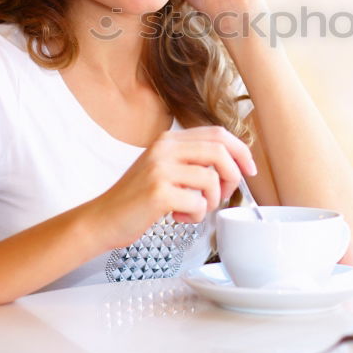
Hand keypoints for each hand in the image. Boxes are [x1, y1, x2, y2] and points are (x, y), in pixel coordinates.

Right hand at [91, 126, 257, 247]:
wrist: (102, 219)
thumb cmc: (136, 199)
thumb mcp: (162, 168)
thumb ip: (190, 160)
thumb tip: (232, 163)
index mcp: (168, 140)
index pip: (217, 134)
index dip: (240, 150)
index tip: (249, 170)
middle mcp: (164, 149)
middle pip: (220, 151)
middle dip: (232, 176)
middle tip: (224, 195)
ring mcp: (160, 169)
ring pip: (211, 180)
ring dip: (211, 202)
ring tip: (194, 209)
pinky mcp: (158, 193)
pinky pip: (198, 203)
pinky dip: (196, 215)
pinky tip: (179, 217)